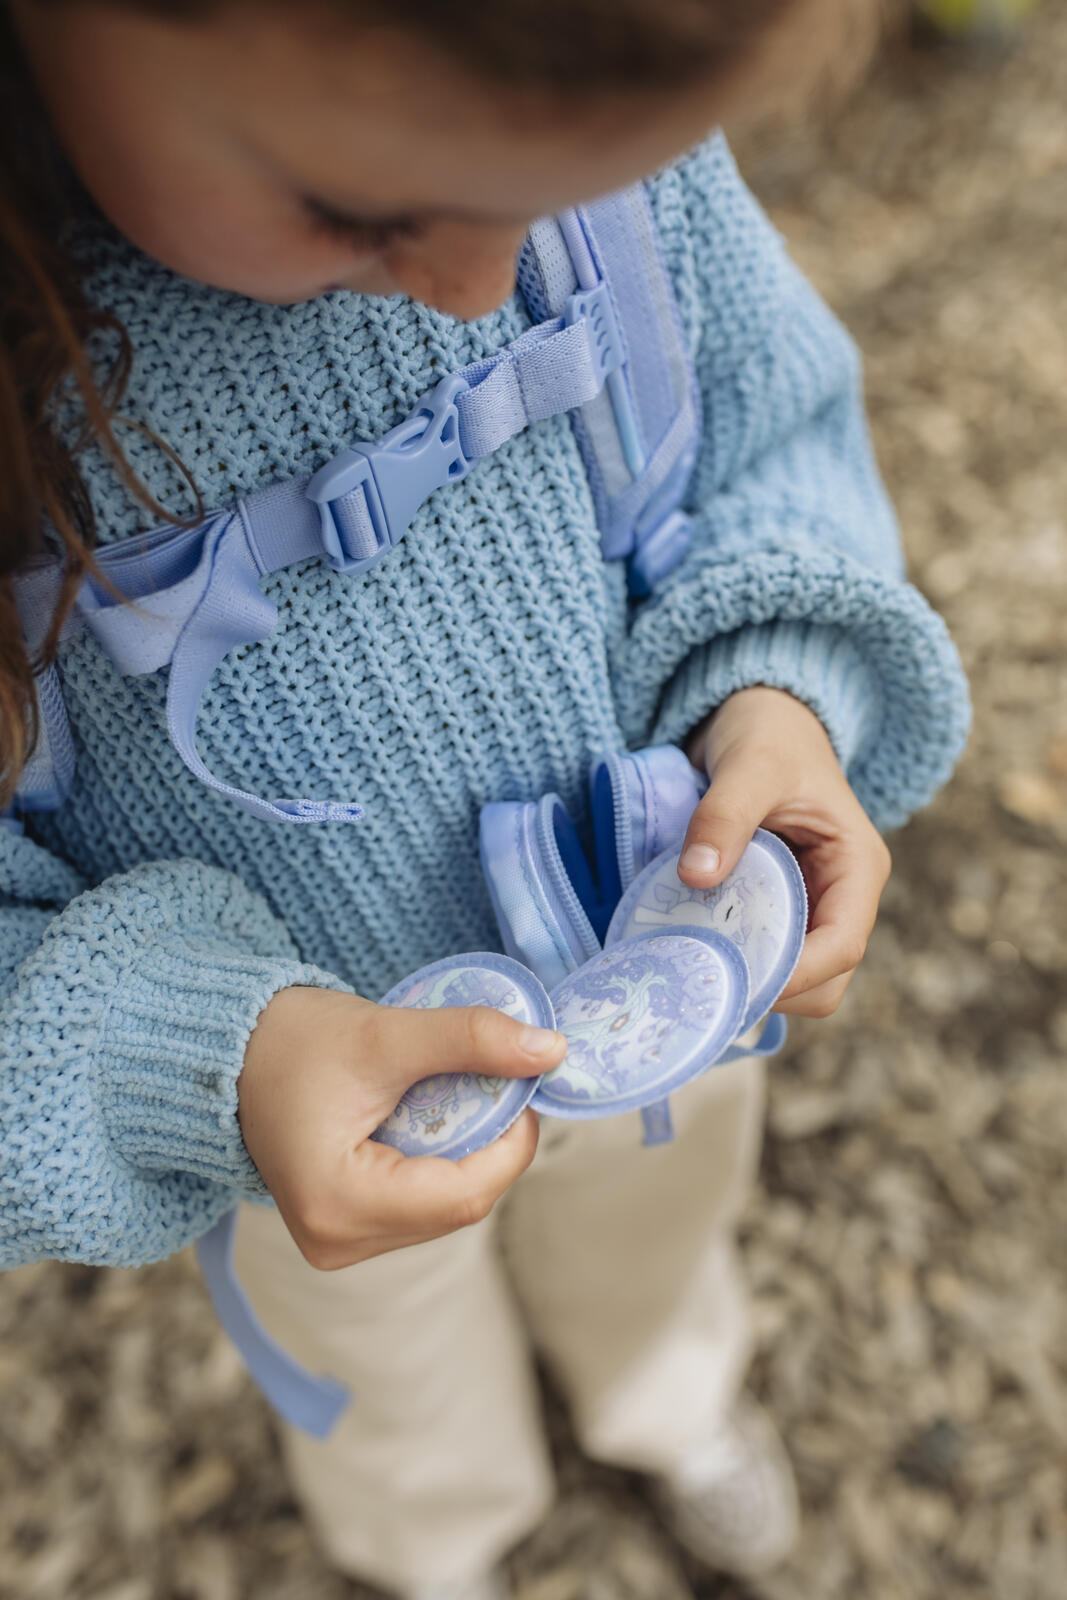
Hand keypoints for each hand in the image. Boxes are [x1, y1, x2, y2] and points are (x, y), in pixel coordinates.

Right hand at [238, 986, 565, 1268]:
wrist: (230, 1052)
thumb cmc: (293, 1041)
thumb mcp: (386, 1033)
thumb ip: (470, 1039)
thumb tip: (552, 1050)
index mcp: (339, 1204)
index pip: (464, 1194)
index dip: (513, 1143)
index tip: (528, 1085)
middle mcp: (336, 1242)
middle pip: (457, 1206)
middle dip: (491, 1145)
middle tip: (500, 1082)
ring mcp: (336, 1244)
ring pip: (442, 1210)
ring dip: (467, 1155)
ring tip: (461, 1095)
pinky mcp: (341, 1232)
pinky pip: (418, 1208)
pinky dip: (439, 1164)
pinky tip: (431, 1119)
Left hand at [681, 686, 890, 1018]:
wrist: (761, 718)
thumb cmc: (768, 734)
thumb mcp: (749, 764)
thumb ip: (725, 815)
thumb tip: (697, 876)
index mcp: (857, 867)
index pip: (842, 945)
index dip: (796, 975)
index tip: (736, 978)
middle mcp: (843, 897)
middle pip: (824, 980)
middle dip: (771, 987)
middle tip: (704, 974)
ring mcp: (813, 907)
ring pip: (796, 979)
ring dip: (750, 979)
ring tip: (694, 961)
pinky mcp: (781, 910)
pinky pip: (765, 955)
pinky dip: (733, 962)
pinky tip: (692, 948)